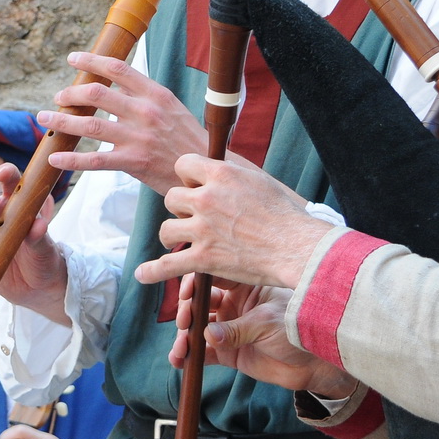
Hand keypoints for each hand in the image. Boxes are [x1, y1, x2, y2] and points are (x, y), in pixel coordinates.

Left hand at [37, 51, 209, 196]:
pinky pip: (95, 160)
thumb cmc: (187, 140)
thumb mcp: (172, 109)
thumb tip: (115, 88)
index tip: (73, 58)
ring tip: (44, 118)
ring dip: (62, 120)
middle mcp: (145, 111)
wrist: (205, 170)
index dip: (91, 60)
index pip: (118, 68)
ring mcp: (138, 137)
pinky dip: (71, 158)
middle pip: (97, 93)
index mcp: (155, 94)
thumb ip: (144, 97)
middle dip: (71, 92)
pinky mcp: (133, 162)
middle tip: (58, 96)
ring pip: (89, 124)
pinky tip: (55, 157)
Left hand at [134, 153, 329, 292]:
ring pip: (166, 228)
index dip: (187, 177)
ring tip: (180, 240)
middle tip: (195, 218)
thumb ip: (230, 175)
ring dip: (172, 235)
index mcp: (221, 174)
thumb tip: (215, 171)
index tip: (194, 186)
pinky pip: (167, 265)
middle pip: (172, 198)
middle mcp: (207, 198)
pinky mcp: (203, 257)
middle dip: (181, 209)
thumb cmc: (284, 215)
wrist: (296, 246)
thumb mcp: (257, 180)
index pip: (183, 165)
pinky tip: (142, 274)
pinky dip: (152, 271)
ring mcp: (202, 229)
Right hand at [169, 273, 355, 396]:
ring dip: (184, 335)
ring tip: (181, 347)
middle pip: (199, 301)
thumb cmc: (297, 330)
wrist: (313, 364)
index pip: (212, 276)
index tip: (186, 293)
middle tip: (185, 322)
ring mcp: (228, 327)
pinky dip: (188, 356)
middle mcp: (233, 303)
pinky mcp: (227, 352)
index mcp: (244, 285)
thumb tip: (208, 334)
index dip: (194, 283)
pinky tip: (178, 359)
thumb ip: (237, 329)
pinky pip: (202, 352)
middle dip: (187, 311)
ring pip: (196, 327)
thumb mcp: (267, 323)